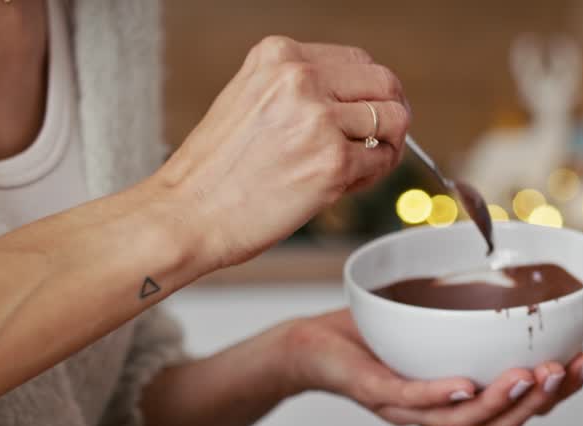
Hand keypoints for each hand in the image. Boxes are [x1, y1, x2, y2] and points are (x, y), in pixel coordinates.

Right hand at [156, 37, 410, 268]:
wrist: (187, 213)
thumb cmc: (216, 169)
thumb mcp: (251, 100)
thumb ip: (301, 91)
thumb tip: (360, 102)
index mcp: (279, 55)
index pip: (357, 61)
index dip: (368, 92)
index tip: (363, 115)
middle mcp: (300, 78)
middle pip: (385, 83)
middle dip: (391, 113)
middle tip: (381, 140)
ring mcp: (319, 120)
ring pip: (394, 119)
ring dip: (387, 145)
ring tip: (358, 166)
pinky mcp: (333, 162)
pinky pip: (382, 161)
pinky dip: (374, 175)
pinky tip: (344, 186)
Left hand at [278, 310, 582, 425]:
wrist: (308, 347)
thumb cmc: (373, 334)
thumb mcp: (432, 315)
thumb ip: (473, 304)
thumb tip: (513, 256)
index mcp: (462, 398)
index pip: (521, 405)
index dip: (559, 391)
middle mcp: (439, 413)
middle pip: (502, 422)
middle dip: (541, 399)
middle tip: (566, 369)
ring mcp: (406, 409)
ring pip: (461, 420)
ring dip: (500, 401)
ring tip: (529, 374)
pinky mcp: (372, 394)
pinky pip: (410, 400)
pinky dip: (439, 395)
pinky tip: (463, 384)